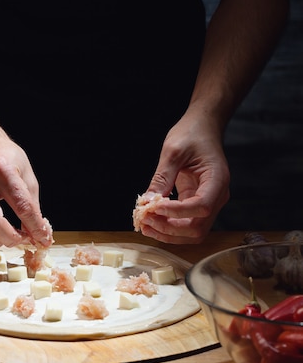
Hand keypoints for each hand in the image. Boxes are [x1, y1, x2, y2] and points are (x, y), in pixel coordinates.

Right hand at [0, 136, 52, 248]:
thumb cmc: (5, 160)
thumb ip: (32, 204)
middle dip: (11, 238)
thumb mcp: (26, 172)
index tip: (43, 238)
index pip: (21, 205)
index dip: (34, 226)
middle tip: (23, 240)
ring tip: (8, 238)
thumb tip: (40, 233)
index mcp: (1, 169)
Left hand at [139, 112, 229, 243]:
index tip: (154, 207)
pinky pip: (185, 224)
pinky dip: (168, 228)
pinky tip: (151, 222)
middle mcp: (217, 196)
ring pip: (192, 232)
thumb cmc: (192, 134)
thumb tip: (147, 202)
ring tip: (145, 225)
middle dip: (170, 229)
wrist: (202, 129)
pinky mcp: (196, 204)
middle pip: (197, 228)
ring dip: (168, 234)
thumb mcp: (173, 151)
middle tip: (146, 220)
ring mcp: (208, 202)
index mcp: (217, 180)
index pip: (201, 207)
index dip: (177, 212)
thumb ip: (162, 177)